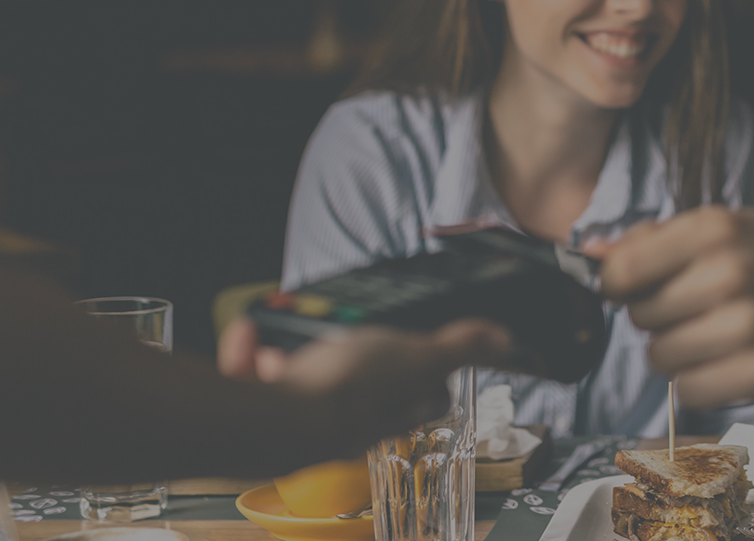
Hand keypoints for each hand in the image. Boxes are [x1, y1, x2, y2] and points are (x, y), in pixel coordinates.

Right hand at [221, 316, 512, 452]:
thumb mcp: (422, 356)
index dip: (429, 373)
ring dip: (293, 354)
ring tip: (284, 335)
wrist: (283, 421)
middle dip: (347, 355)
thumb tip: (505, 341)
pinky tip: (248, 338)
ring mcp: (306, 419)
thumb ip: (462, 348)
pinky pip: (255, 382)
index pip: (427, 393)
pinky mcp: (262, 415)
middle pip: (361, 387)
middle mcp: (352, 419)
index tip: (424, 349)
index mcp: (396, 407)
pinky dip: (249, 356)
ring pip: (302, 382)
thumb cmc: (354, 393)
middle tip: (341, 332)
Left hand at [594, 207, 753, 405]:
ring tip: (716, 337)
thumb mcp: (732, 229)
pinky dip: (701, 383)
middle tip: (697, 311)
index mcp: (717, 229)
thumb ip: (659, 240)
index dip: (617, 285)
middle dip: (658, 318)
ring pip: (659, 357)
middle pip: (639, 316)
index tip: (634, 289)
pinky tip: (728, 363)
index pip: (621, 269)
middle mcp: (730, 274)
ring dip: (678, 354)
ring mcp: (746, 327)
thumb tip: (590, 256)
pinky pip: (688, 391)